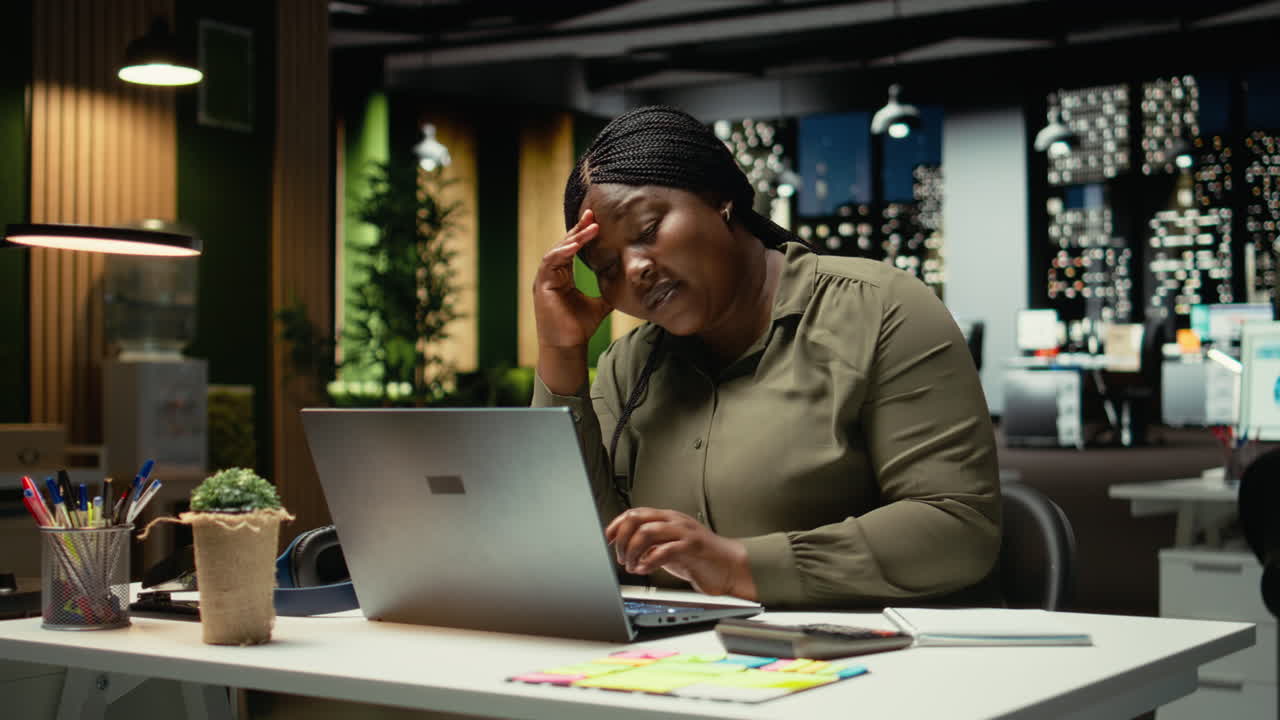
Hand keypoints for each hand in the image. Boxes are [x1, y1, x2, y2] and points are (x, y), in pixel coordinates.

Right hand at [533, 209, 613, 348]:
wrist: (569, 346)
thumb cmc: (580, 327)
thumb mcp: (600, 305)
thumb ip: (608, 291)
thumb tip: (628, 284)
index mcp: (563, 276)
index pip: (572, 249)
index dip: (583, 234)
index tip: (595, 220)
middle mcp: (552, 275)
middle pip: (564, 245)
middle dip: (578, 229)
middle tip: (591, 214)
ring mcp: (545, 279)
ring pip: (557, 251)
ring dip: (573, 238)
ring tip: (589, 228)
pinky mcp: (541, 285)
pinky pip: (550, 263)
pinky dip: (562, 253)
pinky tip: (574, 246)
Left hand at [605, 507, 758, 600]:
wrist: (729, 566)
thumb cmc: (698, 557)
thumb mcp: (669, 547)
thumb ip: (651, 543)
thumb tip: (625, 547)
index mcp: (667, 518)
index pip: (634, 513)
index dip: (617, 525)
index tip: (608, 539)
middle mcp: (674, 521)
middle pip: (637, 518)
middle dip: (622, 539)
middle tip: (620, 556)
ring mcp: (683, 532)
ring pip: (647, 532)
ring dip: (632, 551)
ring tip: (631, 565)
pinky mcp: (691, 547)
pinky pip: (663, 550)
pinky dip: (648, 561)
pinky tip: (645, 569)